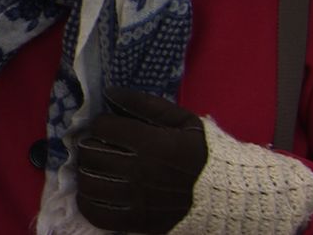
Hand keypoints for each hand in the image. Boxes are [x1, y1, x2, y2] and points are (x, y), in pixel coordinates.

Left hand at [76, 87, 207, 233]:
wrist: (226, 194)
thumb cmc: (202, 152)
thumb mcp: (181, 119)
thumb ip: (144, 104)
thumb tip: (109, 92)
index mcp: (152, 143)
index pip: (103, 128)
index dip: (101, 124)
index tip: (108, 127)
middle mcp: (140, 171)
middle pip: (91, 154)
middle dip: (90, 145)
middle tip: (98, 146)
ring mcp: (137, 199)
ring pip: (89, 183)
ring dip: (86, 172)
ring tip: (96, 168)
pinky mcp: (137, 221)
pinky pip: (97, 213)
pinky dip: (87, 201)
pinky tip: (94, 192)